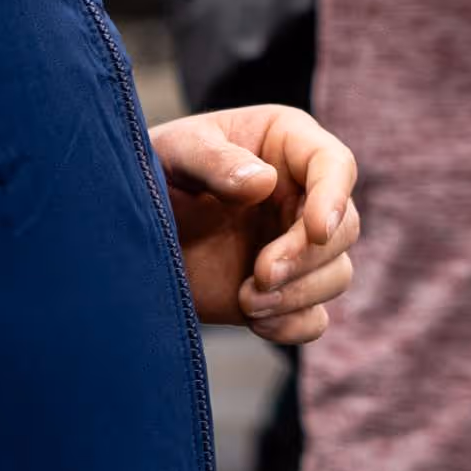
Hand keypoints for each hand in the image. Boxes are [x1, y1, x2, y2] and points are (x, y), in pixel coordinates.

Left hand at [156, 104, 359, 343]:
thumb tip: (263, 182)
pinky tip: (256, 321)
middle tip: (261, 274)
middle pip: (344, 229)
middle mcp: (302, 195)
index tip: (316, 231)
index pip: (335, 165)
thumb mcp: (175, 152)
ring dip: (299, 293)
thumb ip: (214, 160)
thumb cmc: (153, 172)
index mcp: (288, 145)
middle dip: (306, 257)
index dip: (334, 198)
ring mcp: (294, 246)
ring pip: (336, 274)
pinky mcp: (283, 292)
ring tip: (247, 301)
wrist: (125, 230)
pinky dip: (292, 325)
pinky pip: (313, 318)